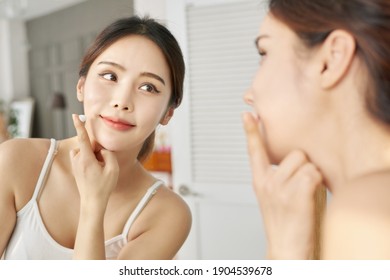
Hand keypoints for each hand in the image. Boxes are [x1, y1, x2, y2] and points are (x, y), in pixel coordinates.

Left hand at [70, 114, 118, 209]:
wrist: (92, 202)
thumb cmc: (104, 186)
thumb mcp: (113, 169)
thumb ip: (109, 154)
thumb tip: (103, 148)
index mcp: (86, 159)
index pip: (82, 138)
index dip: (79, 126)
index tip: (75, 116)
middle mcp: (77, 160)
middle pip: (88, 146)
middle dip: (97, 150)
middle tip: (104, 165)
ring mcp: (75, 164)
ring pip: (85, 151)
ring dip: (93, 155)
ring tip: (99, 169)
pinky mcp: (75, 168)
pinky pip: (83, 157)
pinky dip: (89, 159)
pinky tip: (95, 170)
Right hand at [242, 112, 322, 258]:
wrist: (287, 248)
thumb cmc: (286, 222)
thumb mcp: (276, 195)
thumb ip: (282, 175)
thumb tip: (298, 156)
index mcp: (260, 181)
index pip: (254, 150)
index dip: (251, 131)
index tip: (248, 114)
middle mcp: (266, 182)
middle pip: (295, 153)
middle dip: (303, 165)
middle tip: (301, 186)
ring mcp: (279, 188)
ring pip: (306, 163)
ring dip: (312, 176)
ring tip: (305, 194)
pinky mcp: (295, 195)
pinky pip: (314, 174)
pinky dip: (318, 185)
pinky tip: (310, 199)